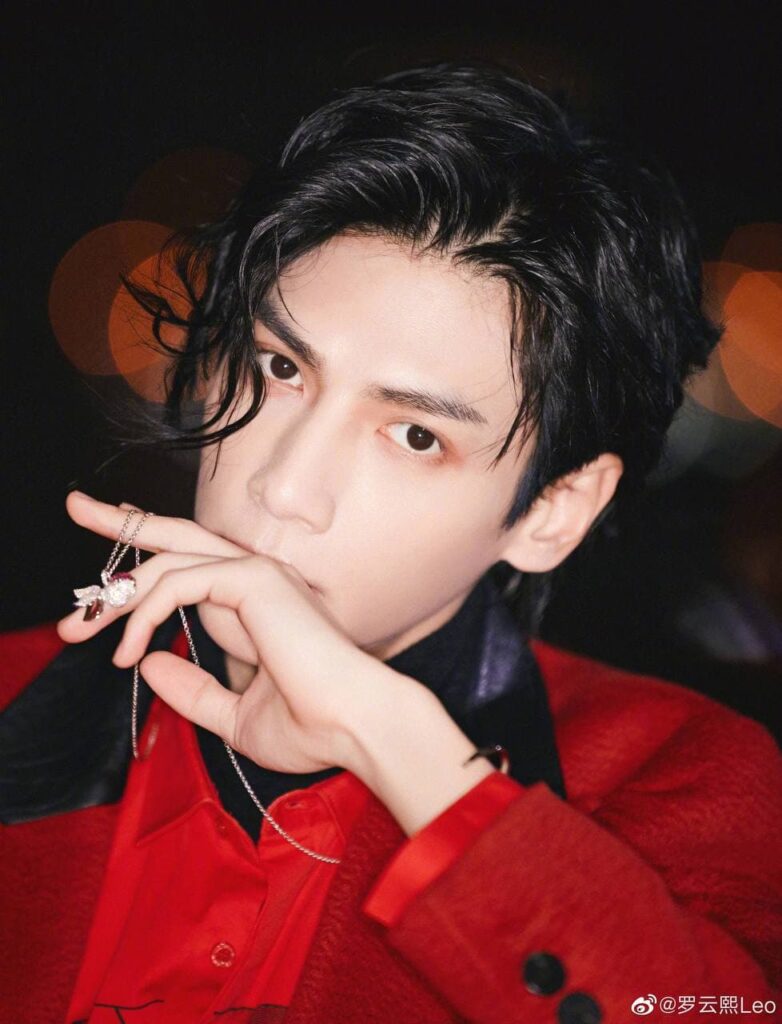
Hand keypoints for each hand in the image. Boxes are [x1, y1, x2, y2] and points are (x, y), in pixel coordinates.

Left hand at [59, 492, 496, 833]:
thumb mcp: (233, 714)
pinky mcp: (253, 579)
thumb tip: (149, 665)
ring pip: (169, 556)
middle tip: (75, 506)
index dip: (148, 557)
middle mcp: (254, 578)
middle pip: (176, 535)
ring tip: (80, 628)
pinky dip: (145, 612)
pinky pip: (180, 581)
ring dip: (116, 591)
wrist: (353, 726)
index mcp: (253, 603)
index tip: (110, 567)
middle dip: (122, 521)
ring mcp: (256, 573)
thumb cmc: (309, 726)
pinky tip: (129, 648)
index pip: (191, 564)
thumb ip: (193, 689)